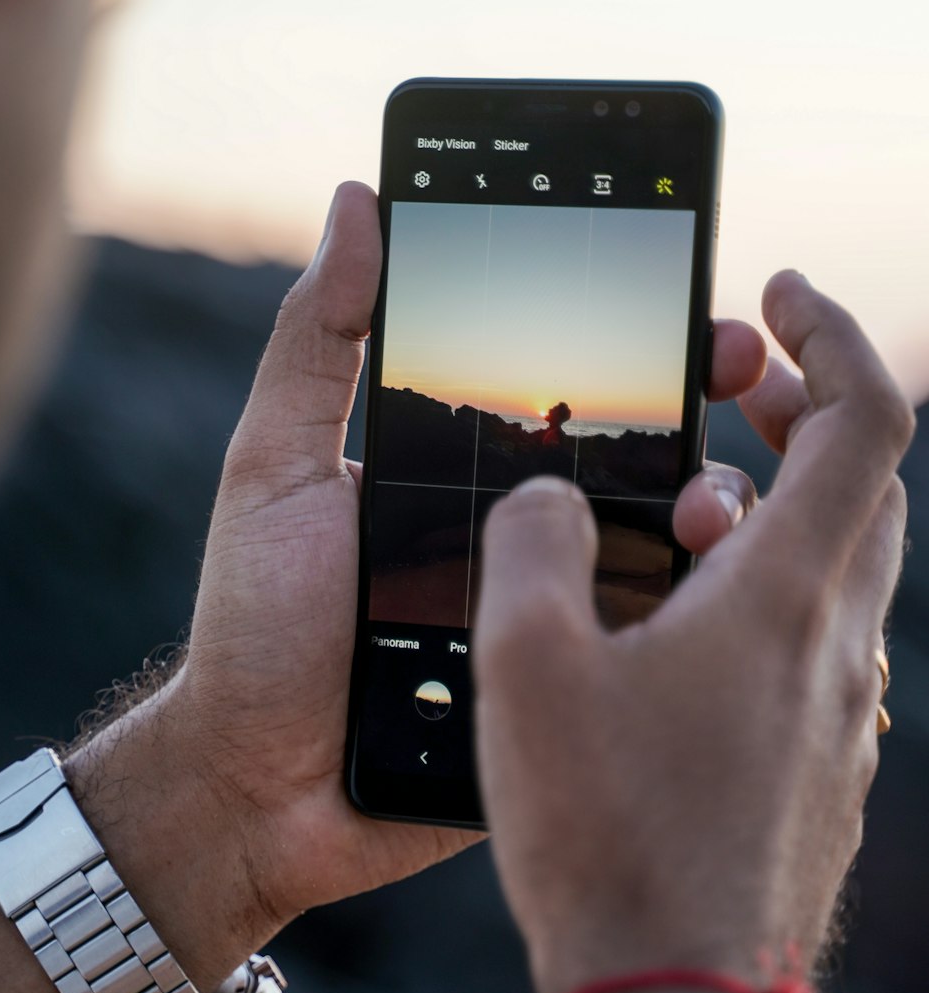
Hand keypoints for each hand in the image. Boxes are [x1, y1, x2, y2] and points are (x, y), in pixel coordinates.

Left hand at [116, 183, 765, 969]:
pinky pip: (646, 661)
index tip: (693, 306)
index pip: (573, 398)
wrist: (257, 791)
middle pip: (640, 470)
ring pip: (666, 561)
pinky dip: (692, 627)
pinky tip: (722, 595)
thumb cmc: (256, 627)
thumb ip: (318, 344)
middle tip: (736, 377)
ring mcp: (555, 626)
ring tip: (713, 503)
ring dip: (714, 517)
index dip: (640, 349)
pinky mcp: (570, 705)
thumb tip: (359, 201)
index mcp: (467, 479)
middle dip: (703, 416)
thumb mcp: (274, 469)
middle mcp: (524, 545)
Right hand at [474, 272, 912, 992]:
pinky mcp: (823, 782)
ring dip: (778, 518)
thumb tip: (545, 501)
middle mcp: (840, 651)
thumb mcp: (526, 663)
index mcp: (787, 597)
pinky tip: (679, 647)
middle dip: (802, 413)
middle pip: (862, 490)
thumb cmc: (602, 835)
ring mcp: (842, 724)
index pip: (862, 418)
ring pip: (842, 578)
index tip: (776, 293)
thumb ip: (531, 544)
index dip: (830, 332)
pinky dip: (768, 606)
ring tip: (677, 522)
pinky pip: (815, 658)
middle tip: (730, 386)